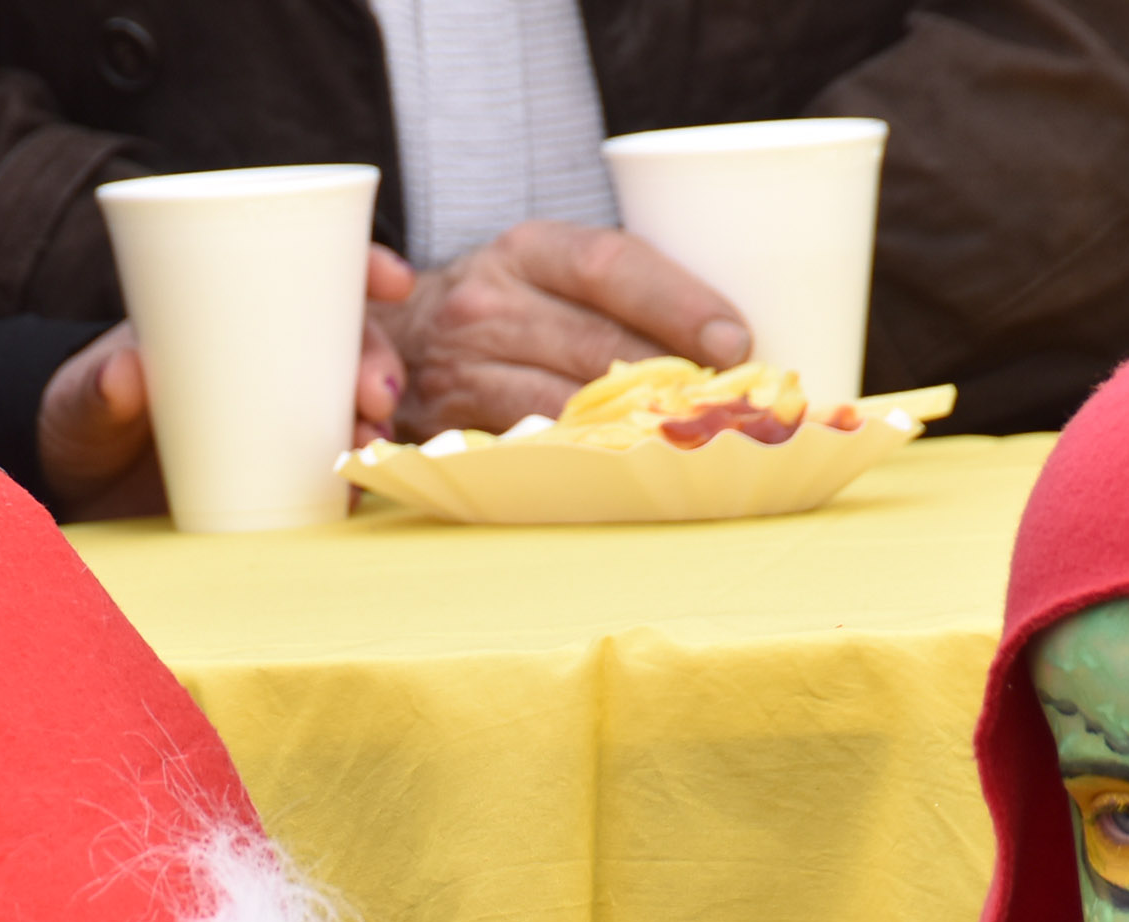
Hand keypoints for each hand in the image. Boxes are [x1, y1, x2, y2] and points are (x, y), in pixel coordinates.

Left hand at [35, 248, 414, 523]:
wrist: (75, 492)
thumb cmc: (79, 423)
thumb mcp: (77, 401)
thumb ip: (94, 390)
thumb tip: (124, 372)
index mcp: (228, 314)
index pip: (307, 275)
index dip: (361, 268)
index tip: (392, 282)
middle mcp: (265, 362)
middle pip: (346, 344)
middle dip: (378, 361)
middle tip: (375, 397)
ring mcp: (274, 421)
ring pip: (347, 409)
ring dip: (375, 426)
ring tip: (368, 449)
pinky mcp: (275, 478)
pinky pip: (329, 475)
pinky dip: (353, 484)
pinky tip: (360, 493)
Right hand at [371, 221, 751, 438]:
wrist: (392, 336)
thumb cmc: (505, 307)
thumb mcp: (547, 270)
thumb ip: (619, 288)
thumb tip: (734, 336)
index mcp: (530, 248)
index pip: (612, 263)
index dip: (678, 302)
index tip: (736, 338)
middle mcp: (490, 299)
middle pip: (596, 340)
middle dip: (670, 376)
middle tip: (732, 404)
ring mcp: (463, 362)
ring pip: (564, 400)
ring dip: (633, 424)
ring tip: (693, 438)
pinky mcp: (447, 420)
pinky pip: (526, 443)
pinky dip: (579, 455)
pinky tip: (623, 464)